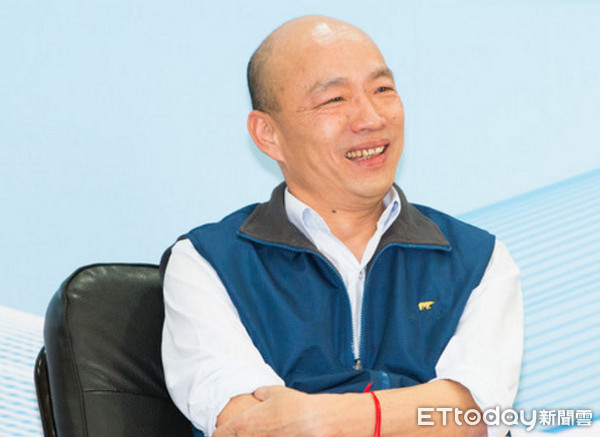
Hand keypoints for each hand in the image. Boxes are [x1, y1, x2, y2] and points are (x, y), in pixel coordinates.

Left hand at [213, 386, 365, 436]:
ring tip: (262, 434)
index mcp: (243, 424)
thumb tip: (258, 393)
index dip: (220, 433)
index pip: (219, 434)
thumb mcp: (275, 392)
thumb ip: (261, 392)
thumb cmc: (296, 407)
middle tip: (241, 434)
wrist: (316, 422)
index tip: (223, 432)